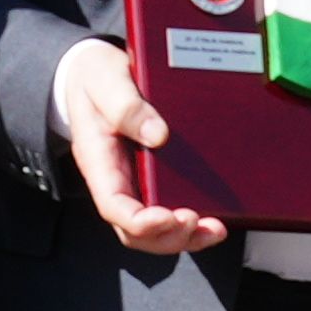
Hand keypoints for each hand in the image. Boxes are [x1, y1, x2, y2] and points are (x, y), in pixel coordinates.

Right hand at [52, 40, 228, 257]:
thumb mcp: (106, 80)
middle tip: (201, 223)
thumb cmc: (96, 77)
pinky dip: (190, 224)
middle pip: (135, 231)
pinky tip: (216, 220)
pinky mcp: (151, 179)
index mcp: (98, 161)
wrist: (95, 72)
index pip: (113, 206)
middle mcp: (115, 180)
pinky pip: (167, 212)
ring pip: (153, 230)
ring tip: (216, 230)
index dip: (141, 222)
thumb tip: (158, 136)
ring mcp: (133, 183)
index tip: (169, 217)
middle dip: (168, 237)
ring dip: (185, 237)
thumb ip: (126, 106)